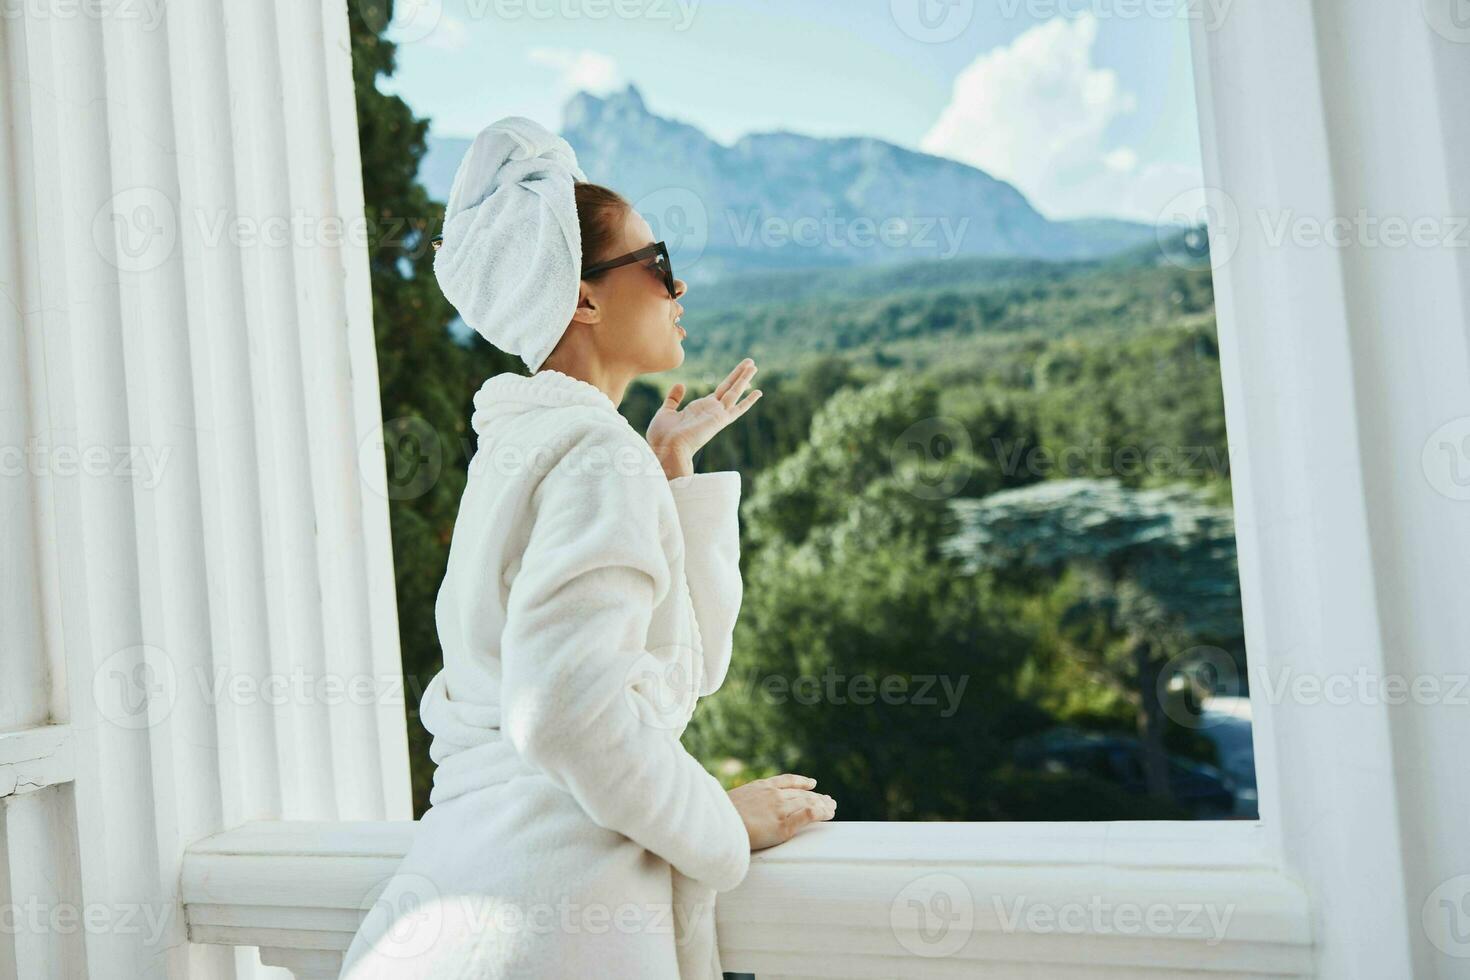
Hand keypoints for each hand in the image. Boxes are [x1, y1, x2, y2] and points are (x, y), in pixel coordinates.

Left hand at [646, 359, 760, 470]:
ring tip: (754, 364)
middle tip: (751, 362)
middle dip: (739, 375)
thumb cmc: (662, 437)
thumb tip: (681, 384)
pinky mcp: (719, 420)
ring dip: (744, 378)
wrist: (664, 450)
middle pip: (729, 388)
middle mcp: (710, 411)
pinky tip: (759, 392)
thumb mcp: (666, 412)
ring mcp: (716, 415)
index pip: (718, 392)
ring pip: (734, 392)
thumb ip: (674, 398)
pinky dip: (748, 401)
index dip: (728, 382)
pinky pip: (737, 408)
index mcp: (699, 409)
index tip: (738, 374)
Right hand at [727, 773, 835, 850]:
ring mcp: (779, 809)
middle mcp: (773, 795)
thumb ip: (741, 802)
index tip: (812, 783)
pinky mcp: (783, 825)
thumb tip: (736, 808)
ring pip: (808, 803)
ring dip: (822, 805)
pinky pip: (807, 816)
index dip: (802, 782)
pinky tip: (827, 814)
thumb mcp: (730, 801)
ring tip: (832, 809)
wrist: (716, 825)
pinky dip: (819, 813)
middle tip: (830, 801)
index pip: (787, 781)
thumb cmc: (718, 817)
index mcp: (761, 787)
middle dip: (817, 797)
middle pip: (802, 794)